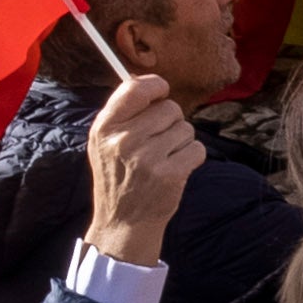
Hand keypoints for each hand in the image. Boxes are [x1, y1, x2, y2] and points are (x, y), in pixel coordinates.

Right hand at [84, 75, 201, 258]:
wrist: (123, 222)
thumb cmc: (118, 176)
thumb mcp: (104, 142)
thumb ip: (123, 112)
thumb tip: (146, 80)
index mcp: (104, 128)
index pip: (135, 88)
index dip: (155, 86)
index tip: (161, 93)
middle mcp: (123, 140)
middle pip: (169, 108)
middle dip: (171, 121)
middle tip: (158, 142)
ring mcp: (147, 158)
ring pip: (185, 128)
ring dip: (181, 141)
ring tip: (163, 158)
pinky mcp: (170, 174)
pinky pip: (197, 148)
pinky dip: (192, 157)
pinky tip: (175, 169)